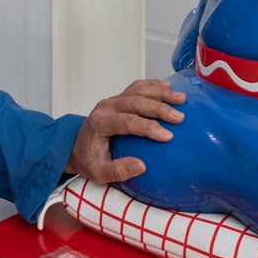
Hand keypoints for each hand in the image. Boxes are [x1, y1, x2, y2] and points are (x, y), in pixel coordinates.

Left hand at [64, 79, 184, 183]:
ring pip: (138, 90)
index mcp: (101, 122)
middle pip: (136, 102)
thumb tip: (141, 166)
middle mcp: (106, 106)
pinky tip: (169, 86)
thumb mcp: (98, 173)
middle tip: (180, 117)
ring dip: (161, 92)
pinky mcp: (119, 97)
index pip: (128, 121)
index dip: (148, 127)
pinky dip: (153, 85)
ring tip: (181, 98)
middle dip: (159, 108)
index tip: (168, 136)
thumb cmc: (89, 160)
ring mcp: (113, 99)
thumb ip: (118, 171)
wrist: (75, 145)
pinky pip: (137, 87)